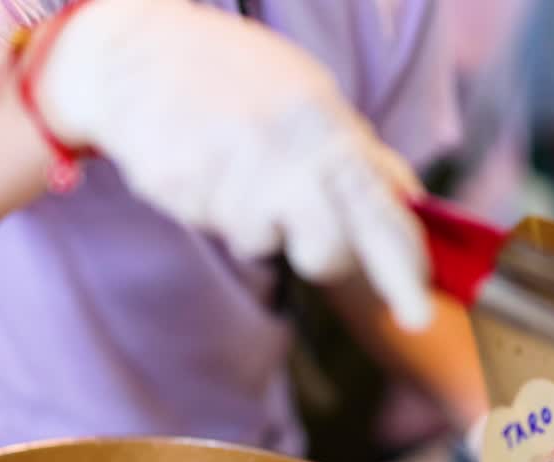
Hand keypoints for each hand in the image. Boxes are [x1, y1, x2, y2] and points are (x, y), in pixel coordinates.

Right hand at [35, 0, 431, 328]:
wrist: (137, 54)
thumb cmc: (233, 75)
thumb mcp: (308, 94)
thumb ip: (359, 151)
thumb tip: (410, 197)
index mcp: (325, 125)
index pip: (380, 211)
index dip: (402, 270)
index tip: (415, 315)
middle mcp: (285, 150)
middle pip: (327, 251)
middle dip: (320, 253)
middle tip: (298, 218)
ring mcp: (231, 171)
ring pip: (262, 242)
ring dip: (254, 220)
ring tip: (236, 168)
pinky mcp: (185, 189)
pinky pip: (215, 226)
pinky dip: (214, 207)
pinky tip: (205, 166)